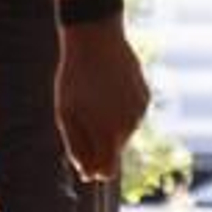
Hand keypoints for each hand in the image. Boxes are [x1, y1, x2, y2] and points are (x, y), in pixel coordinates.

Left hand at [54, 17, 150, 180]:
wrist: (96, 39)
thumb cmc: (74, 78)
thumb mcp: (65, 114)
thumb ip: (76, 147)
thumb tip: (87, 172)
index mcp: (108, 133)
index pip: (107, 171)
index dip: (94, 170)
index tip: (84, 164)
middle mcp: (129, 126)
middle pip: (114, 150)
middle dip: (100, 142)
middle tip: (82, 114)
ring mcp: (140, 110)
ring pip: (124, 132)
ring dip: (110, 124)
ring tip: (95, 96)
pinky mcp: (146, 97)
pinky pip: (132, 114)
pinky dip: (120, 109)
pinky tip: (109, 89)